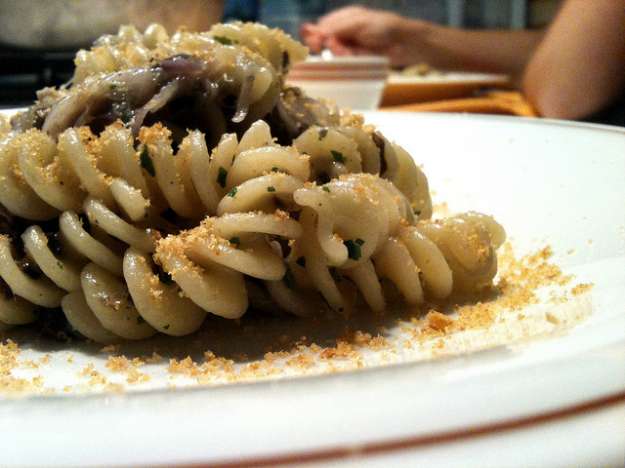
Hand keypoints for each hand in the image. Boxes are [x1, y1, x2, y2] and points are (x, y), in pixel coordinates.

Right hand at [300, 6, 429, 66]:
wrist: (407, 43)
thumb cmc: (385, 27)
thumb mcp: (359, 24)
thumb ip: (337, 28)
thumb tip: (315, 33)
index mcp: (345, 17)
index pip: (321, 27)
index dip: (315, 37)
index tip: (316, 45)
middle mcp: (346, 31)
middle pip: (327, 43)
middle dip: (334, 48)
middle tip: (344, 50)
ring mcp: (352, 46)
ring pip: (337, 55)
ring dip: (344, 56)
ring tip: (357, 54)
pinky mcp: (358, 59)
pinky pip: (347, 63)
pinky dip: (351, 62)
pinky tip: (361, 58)